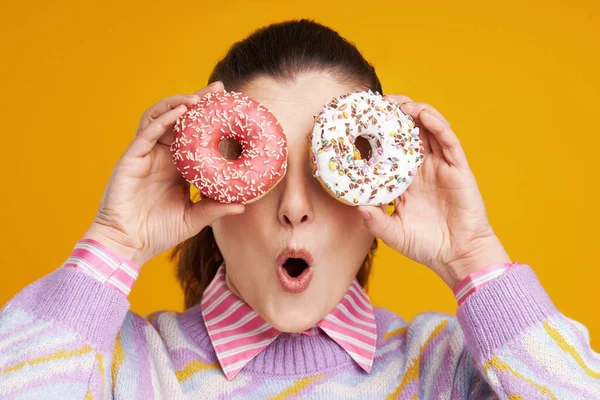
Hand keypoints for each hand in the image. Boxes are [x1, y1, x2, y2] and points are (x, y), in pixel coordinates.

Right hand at [82, 81, 244, 265]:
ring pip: (160, 118)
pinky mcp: (132, 158)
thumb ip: (215, 208)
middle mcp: (162, 156)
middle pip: (179, 119)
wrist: (128, 245)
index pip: (195, 135)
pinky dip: (164, 119)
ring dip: (179, 104)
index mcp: (177, 167)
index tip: (230, 108)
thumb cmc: (158, 232)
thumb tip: (244, 204)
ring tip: (199, 99)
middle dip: (198, 101)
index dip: (209, 120)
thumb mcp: (194, 218)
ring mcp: (146, 154)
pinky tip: (181, 112)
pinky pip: (148, 132)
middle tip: (219, 89)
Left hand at [357, 96, 510, 289]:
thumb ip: (375, 220)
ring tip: (398, 102)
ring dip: (413, 113)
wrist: (458, 256)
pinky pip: (447, 141)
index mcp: (404, 181)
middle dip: (394, 115)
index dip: (377, 134)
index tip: (360, 121)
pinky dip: (436, 124)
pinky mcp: (457, 168)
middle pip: (407, 133)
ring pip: (427, 130)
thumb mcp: (393, 233)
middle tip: (377, 103)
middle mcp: (421, 169)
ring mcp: (440, 166)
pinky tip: (422, 114)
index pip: (388, 150)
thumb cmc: (426, 245)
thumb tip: (356, 206)